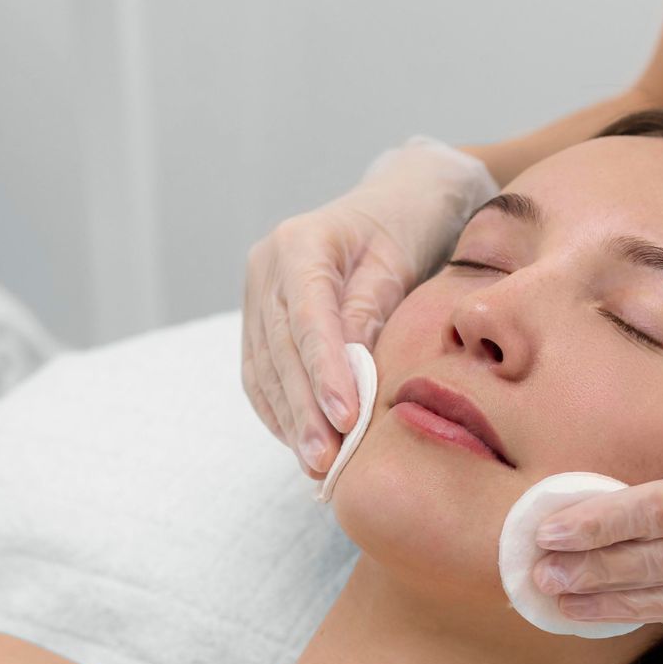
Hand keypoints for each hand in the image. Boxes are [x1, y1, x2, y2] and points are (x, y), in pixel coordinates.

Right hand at [242, 136, 499, 477]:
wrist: (394, 199)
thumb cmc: (406, 226)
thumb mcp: (398, 261)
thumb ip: (370, 310)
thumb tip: (352, 368)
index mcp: (299, 243)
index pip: (307, 318)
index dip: (323, 372)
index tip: (344, 417)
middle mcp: (266, 267)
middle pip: (279, 350)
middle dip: (303, 410)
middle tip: (326, 459)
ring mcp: (256, 293)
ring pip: (263, 368)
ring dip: (289, 421)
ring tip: (315, 464)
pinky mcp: (258, 318)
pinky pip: (261, 372)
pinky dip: (279, 410)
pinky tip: (299, 441)